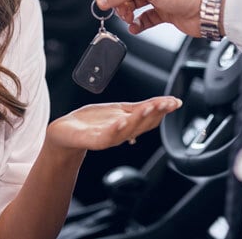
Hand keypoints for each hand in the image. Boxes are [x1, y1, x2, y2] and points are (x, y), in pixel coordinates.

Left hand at [46, 96, 181, 150]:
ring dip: (141, 118)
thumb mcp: (120, 111)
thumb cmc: (92, 122)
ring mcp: (108, 138)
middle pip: (143, 124)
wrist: (66, 133)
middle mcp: (122, 134)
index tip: (175, 102)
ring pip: (129, 129)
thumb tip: (162, 102)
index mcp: (129, 126)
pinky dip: (117, 128)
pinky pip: (108, 135)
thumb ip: (139, 109)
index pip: (151, 118)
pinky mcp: (93, 140)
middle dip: (156, 112)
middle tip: (167, 102)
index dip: (164, 110)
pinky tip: (123, 120)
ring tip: (150, 107)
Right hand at [96, 0, 205, 35]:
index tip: (102, 2)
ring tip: (128, 18)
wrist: (208, 9)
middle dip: (121, 2)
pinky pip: (145, 17)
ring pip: (135, 4)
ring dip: (128, 13)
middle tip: (118, 12)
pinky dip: (139, 23)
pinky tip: (135, 27)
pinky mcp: (165, 10)